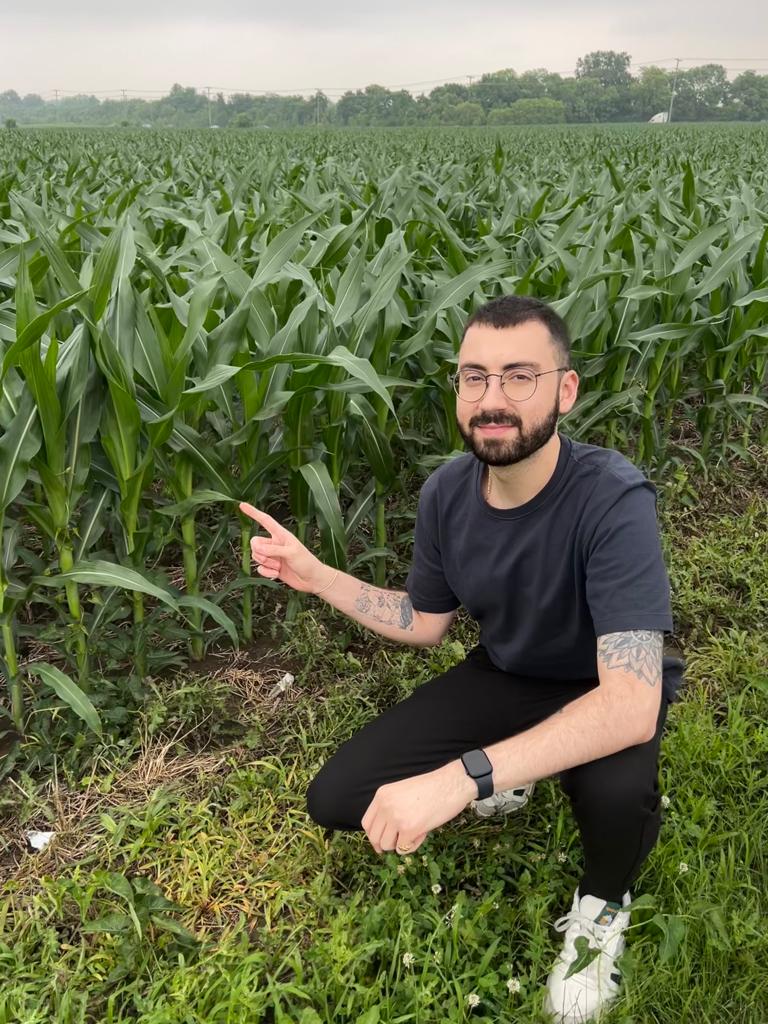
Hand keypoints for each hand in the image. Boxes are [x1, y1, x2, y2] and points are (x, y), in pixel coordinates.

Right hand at [239, 502, 329, 593]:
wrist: (312, 580)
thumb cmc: (306, 562)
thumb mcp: (291, 553)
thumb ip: (273, 549)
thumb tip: (256, 547)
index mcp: (281, 535)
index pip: (265, 520)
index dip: (254, 513)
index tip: (242, 505)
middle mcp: (275, 543)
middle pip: (255, 542)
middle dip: (260, 552)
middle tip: (272, 559)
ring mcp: (272, 556)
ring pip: (256, 556)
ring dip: (266, 563)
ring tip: (279, 566)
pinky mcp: (271, 567)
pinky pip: (260, 568)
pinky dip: (266, 573)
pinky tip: (276, 574)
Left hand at [361, 760, 475, 855]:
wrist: (451, 784)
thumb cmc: (432, 788)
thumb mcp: (402, 792)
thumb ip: (390, 808)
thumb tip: (384, 834)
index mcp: (382, 795)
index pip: (367, 823)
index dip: (373, 836)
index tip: (380, 843)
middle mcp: (385, 806)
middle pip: (374, 837)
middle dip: (385, 845)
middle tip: (399, 844)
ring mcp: (396, 818)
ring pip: (386, 845)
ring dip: (400, 844)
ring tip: (415, 832)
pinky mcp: (409, 829)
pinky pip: (403, 848)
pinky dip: (413, 846)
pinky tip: (423, 833)